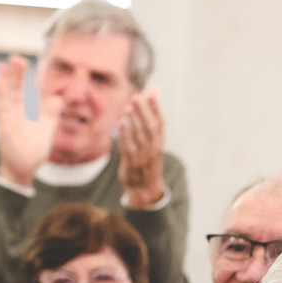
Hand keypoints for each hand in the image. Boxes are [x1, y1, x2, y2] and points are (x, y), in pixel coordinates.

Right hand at [0, 55, 60, 186]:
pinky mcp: (4, 130)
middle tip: (14, 57)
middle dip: (11, 74)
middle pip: (9, 90)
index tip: (20, 61)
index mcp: (16, 113)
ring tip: (3, 66)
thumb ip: (50, 113)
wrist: (22, 170)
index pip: (17, 91)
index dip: (18, 77)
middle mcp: (8, 115)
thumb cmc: (31, 151)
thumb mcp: (46, 129)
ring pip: (3, 99)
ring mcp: (5, 122)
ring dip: (3, 83)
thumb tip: (58, 98)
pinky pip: (0, 112)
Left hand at [118, 87, 166, 207]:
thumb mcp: (150, 142)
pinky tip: (121, 123)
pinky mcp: (131, 165)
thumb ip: (147, 120)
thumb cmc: (146, 162)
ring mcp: (143, 158)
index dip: (157, 107)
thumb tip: (147, 94)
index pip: (161, 123)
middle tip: (137, 95)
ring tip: (128, 106)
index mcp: (159, 143)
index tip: (153, 91)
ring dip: (134, 121)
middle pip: (150, 128)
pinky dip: (125, 135)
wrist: (146, 191)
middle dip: (144, 111)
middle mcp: (154, 150)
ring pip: (140, 137)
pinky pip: (129, 148)